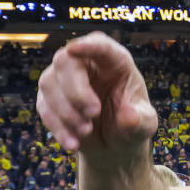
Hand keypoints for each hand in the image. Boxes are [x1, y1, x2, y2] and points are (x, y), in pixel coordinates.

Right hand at [36, 32, 157, 153]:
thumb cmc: (133, 125)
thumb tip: (129, 116)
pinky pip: (44, 107)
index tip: (74, 49)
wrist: (115, 144)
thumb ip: (140, 120)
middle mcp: (87, 64)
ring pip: (49, 83)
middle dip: (76, 91)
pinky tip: (73, 143)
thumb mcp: (145, 124)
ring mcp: (64, 78)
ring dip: (67, 112)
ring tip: (87, 131)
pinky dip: (57, 126)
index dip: (87, 46)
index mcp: (115, 62)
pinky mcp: (49, 97)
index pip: (100, 45)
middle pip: (66, 62)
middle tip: (93, 114)